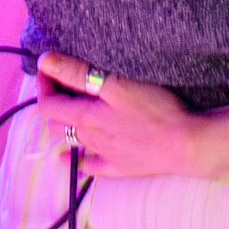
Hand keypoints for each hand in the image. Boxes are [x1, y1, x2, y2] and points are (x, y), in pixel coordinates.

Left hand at [34, 51, 201, 178]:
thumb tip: (45, 62)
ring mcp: (104, 155)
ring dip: (64, 127)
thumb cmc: (154, 109)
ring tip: (65, 113)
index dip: (44, 84)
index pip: (48, 104)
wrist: (184, 144)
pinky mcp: (120, 167)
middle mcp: (89, 138)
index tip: (47, 68)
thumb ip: (78, 73)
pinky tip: (73, 159)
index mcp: (85, 117)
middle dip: (53, 102)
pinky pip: (91, 167)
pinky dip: (79, 161)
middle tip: (60, 84)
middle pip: (57, 123)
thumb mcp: (115, 83)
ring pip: (72, 142)